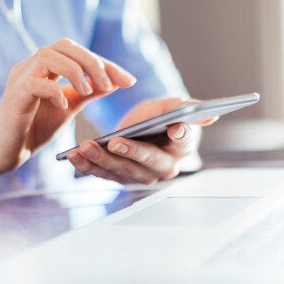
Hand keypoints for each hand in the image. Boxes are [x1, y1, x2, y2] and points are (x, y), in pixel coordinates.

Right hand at [0, 38, 135, 196]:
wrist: (4, 151)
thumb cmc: (34, 128)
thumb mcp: (69, 107)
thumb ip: (88, 93)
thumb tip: (115, 82)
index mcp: (46, 66)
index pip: (78, 52)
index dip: (106, 63)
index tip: (129, 81)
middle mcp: (32, 65)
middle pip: (65, 46)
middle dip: (93, 62)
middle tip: (111, 85)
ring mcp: (20, 78)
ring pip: (49, 56)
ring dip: (75, 71)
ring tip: (88, 91)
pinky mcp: (14, 95)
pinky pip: (35, 83)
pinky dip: (55, 92)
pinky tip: (64, 107)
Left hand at [66, 98, 215, 184]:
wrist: (143, 126)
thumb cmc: (161, 116)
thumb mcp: (172, 106)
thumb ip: (187, 109)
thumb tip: (211, 115)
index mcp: (182, 148)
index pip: (183, 142)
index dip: (180, 135)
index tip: (176, 128)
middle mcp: (164, 168)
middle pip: (147, 162)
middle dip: (130, 153)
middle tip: (115, 142)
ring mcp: (141, 176)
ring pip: (121, 171)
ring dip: (101, 160)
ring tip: (84, 147)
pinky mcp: (119, 177)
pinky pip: (102, 173)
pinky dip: (86, 165)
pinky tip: (72, 155)